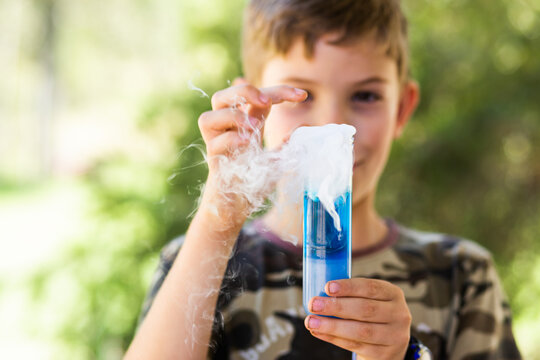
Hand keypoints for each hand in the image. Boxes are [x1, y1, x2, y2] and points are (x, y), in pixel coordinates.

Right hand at [197, 80, 306, 225]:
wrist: (235, 208)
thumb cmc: (253, 182)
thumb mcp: (276, 160)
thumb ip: (286, 143)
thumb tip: (304, 124)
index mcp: (245, 125)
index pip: (258, 98)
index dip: (279, 92)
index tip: (303, 96)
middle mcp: (227, 130)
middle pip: (224, 96)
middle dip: (245, 91)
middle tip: (268, 101)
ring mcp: (217, 145)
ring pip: (209, 116)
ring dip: (234, 116)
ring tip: (256, 126)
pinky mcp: (214, 162)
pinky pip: (215, 143)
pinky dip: (230, 139)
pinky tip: (246, 143)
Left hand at [304, 278, 410, 359]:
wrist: (389, 344)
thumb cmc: (373, 315)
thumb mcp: (372, 300)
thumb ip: (352, 295)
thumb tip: (321, 293)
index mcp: (393, 294)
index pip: (371, 287)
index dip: (348, 287)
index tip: (327, 287)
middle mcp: (399, 314)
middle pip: (365, 309)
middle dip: (336, 306)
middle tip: (314, 304)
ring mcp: (394, 336)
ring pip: (360, 330)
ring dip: (331, 326)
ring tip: (311, 321)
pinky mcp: (384, 354)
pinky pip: (355, 346)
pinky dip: (334, 338)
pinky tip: (319, 332)